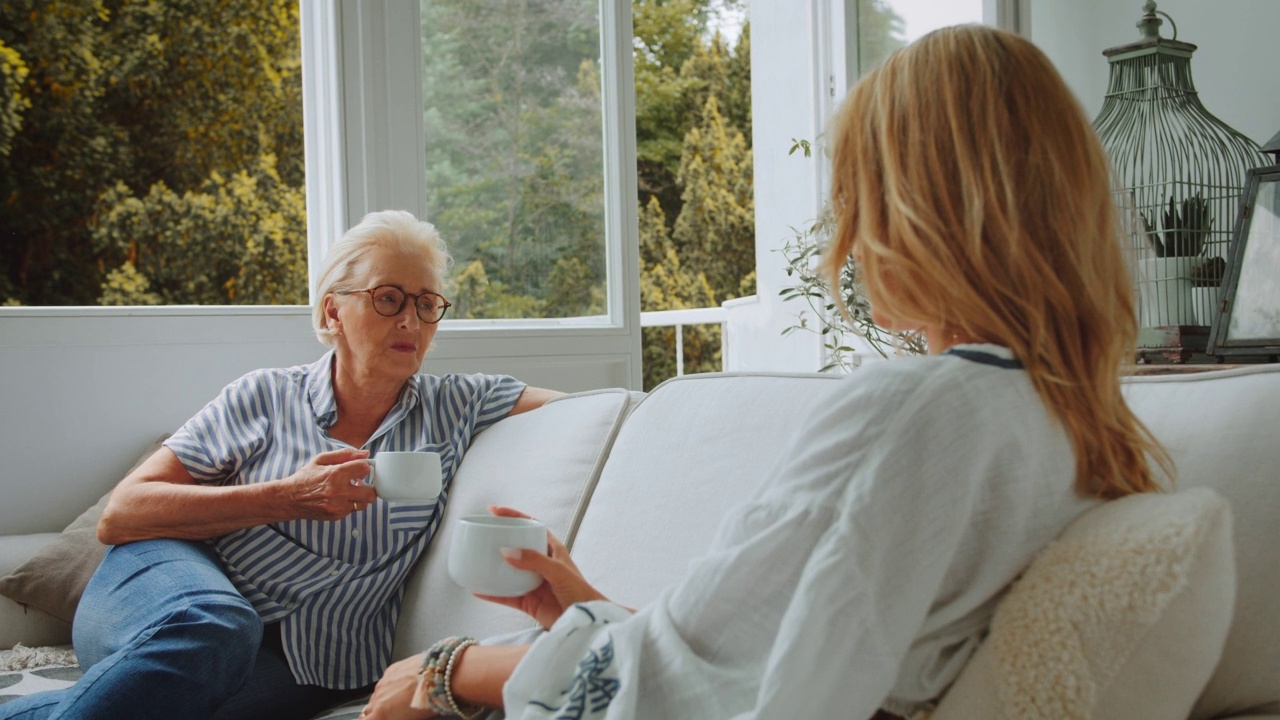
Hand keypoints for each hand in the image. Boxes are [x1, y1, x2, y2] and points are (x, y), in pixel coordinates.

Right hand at [280, 448, 377, 520]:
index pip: (364, 469)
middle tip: (360, 483)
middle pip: (371, 493)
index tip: (358, 469)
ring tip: (350, 491)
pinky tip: (340, 499)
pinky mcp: (336, 516)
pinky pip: (352, 510)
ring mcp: (338, 506)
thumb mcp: (321, 459)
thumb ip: (344, 455)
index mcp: (335, 474)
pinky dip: (349, 504)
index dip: (363, 467)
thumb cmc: (305, 477)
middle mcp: (338, 491)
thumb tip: (364, 454)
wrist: (289, 499)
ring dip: (360, 497)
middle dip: (368, 486)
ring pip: (364, 504)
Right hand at [360, 653, 434, 719]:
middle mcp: (378, 696)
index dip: (371, 719)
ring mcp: (384, 681)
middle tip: (391, 714)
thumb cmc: (429, 701)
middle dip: (377, 713)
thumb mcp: (410, 718)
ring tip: (399, 700)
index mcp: (381, 713)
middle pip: (369, 709)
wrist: (439, 676)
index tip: (379, 718)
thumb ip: (395, 717)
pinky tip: (404, 685)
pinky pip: (386, 681)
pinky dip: (391, 685)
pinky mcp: (392, 669)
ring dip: (384, 698)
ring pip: (377, 694)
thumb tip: (395, 715)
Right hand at [475, 506, 609, 628]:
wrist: (586, 622)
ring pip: (508, 571)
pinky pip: (505, 595)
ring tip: (474, 560)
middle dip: (499, 539)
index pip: (531, 526)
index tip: (494, 510)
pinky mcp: (528, 602)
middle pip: (516, 546)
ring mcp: (533, 582)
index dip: (514, 516)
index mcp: (551, 549)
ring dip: (493, 566)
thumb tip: (506, 551)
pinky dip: (491, 593)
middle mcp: (541, 564)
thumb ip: (534, 560)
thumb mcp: (559, 571)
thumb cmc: (581, 592)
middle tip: (480, 534)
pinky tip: (477, 589)